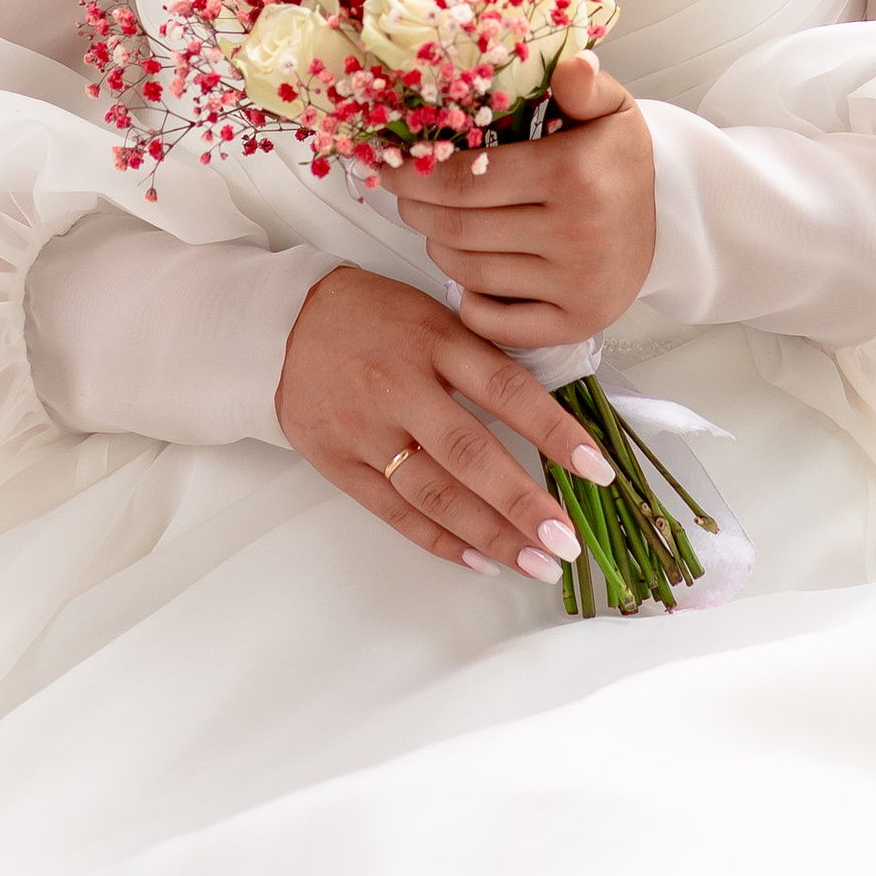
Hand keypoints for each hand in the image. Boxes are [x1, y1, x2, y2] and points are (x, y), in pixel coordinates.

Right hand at [276, 262, 617, 584]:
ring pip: (434, 493)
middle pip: (470, 453)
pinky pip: (395, 511)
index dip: (555, 431)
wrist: (279, 325)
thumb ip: (480, 356)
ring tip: (536, 562)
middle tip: (567, 541)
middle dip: (523, 503)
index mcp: (433, 339)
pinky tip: (479, 560)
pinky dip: (439, 540)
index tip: (596, 469)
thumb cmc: (370, 315)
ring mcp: (365, 429)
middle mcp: (400, 386)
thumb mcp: (431, 313)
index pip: (506, 389)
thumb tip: (549, 413)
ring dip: (489, 534)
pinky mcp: (339, 461)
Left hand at [388, 51, 655, 349]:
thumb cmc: (616, 162)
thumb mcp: (609, 109)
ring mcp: (578, 284)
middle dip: (416, 210)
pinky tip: (466, 275)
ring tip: (434, 226)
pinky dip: (469, 302)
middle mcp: (577, 233)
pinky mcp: (578, 323)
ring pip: (468, 272)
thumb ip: (582, 83)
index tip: (390, 166)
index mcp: (573, 173)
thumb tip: (572, 63)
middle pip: (458, 228)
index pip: (466, 179)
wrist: (666, 226)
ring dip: (437, 248)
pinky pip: (495, 322)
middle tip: (403, 195)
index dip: (415, 174)